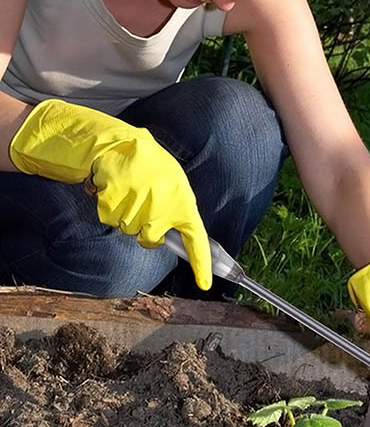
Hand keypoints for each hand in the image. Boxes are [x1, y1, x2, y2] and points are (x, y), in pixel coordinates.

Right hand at [10, 99, 211, 289]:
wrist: (119, 141)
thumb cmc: (149, 165)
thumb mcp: (173, 183)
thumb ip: (175, 209)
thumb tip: (169, 237)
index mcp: (183, 201)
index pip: (196, 238)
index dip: (201, 264)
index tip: (205, 284)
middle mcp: (163, 205)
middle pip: (149, 239)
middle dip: (143, 227)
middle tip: (142, 202)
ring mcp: (139, 203)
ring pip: (127, 229)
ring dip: (124, 215)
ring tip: (129, 190)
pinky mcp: (115, 199)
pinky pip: (109, 218)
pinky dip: (107, 207)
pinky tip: (114, 187)